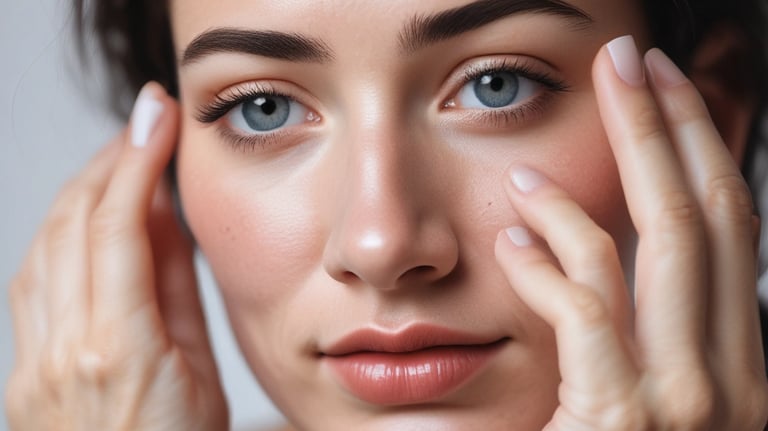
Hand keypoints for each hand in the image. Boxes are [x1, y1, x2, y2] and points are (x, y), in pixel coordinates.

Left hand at [5, 83, 228, 429]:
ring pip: (42, 244)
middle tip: (145, 121)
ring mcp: (33, 359)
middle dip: (109, 160)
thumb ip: (176, 292)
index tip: (158, 116)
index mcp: (117, 348)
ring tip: (120, 159)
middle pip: (72, 224)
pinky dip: (58, 232)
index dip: (137, 160)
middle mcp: (62, 347)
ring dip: (80, 189)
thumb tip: (166, 218)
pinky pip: (31, 279)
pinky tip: (84, 216)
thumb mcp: (202, 374)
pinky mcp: (24, 367)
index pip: (117, 226)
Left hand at [495, 36, 767, 429]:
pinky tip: (517, 233)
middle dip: (672, 127)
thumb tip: (547, 249)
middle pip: (711, 217)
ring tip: (565, 131)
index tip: (665, 95)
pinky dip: (554, 257)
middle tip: (635, 61)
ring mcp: (689, 401)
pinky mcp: (627, 417)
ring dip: (619, 165)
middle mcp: (730, 377)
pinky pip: (592, 306)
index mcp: (734, 366)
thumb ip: (610, 331)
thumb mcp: (627, 400)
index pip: (730, 233)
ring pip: (666, 242)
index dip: (701, 154)